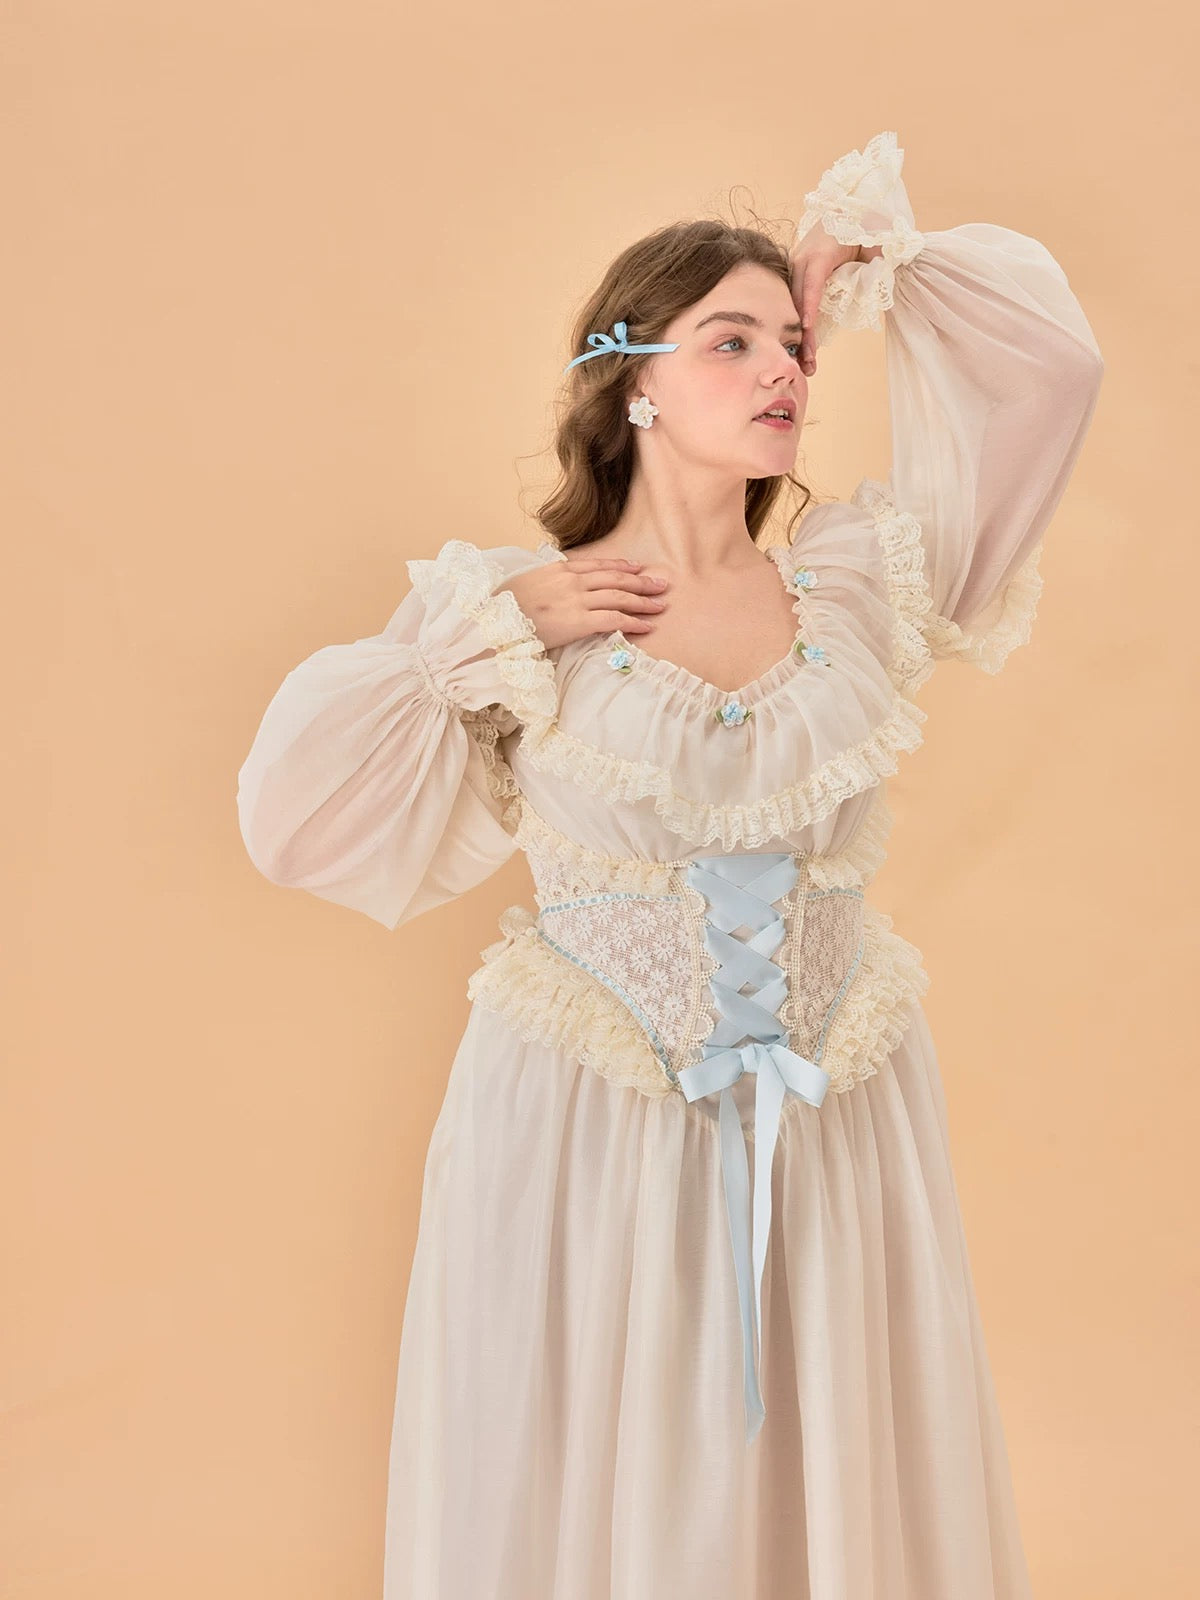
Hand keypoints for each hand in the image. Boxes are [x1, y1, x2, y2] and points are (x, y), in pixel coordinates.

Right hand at [498, 554, 668, 651]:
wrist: (491, 620)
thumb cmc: (501, 608)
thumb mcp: (524, 586)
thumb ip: (544, 585)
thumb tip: (551, 591)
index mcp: (557, 570)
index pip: (597, 565)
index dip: (620, 566)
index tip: (636, 568)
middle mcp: (571, 581)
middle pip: (615, 578)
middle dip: (641, 582)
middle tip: (661, 584)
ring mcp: (576, 600)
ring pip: (619, 597)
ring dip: (643, 601)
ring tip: (660, 605)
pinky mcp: (578, 621)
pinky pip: (614, 620)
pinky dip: (634, 623)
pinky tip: (647, 627)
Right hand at [788, 226, 882, 375]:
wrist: (848, 210)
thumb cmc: (864, 226)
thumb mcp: (876, 241)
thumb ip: (876, 262)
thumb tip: (873, 284)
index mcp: (821, 251)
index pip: (813, 280)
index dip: (809, 303)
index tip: (806, 327)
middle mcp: (802, 260)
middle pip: (798, 300)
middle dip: (802, 334)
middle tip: (808, 363)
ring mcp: (796, 269)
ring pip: (793, 306)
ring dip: (799, 337)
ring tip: (808, 365)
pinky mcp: (797, 278)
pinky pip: (797, 304)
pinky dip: (800, 328)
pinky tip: (806, 350)